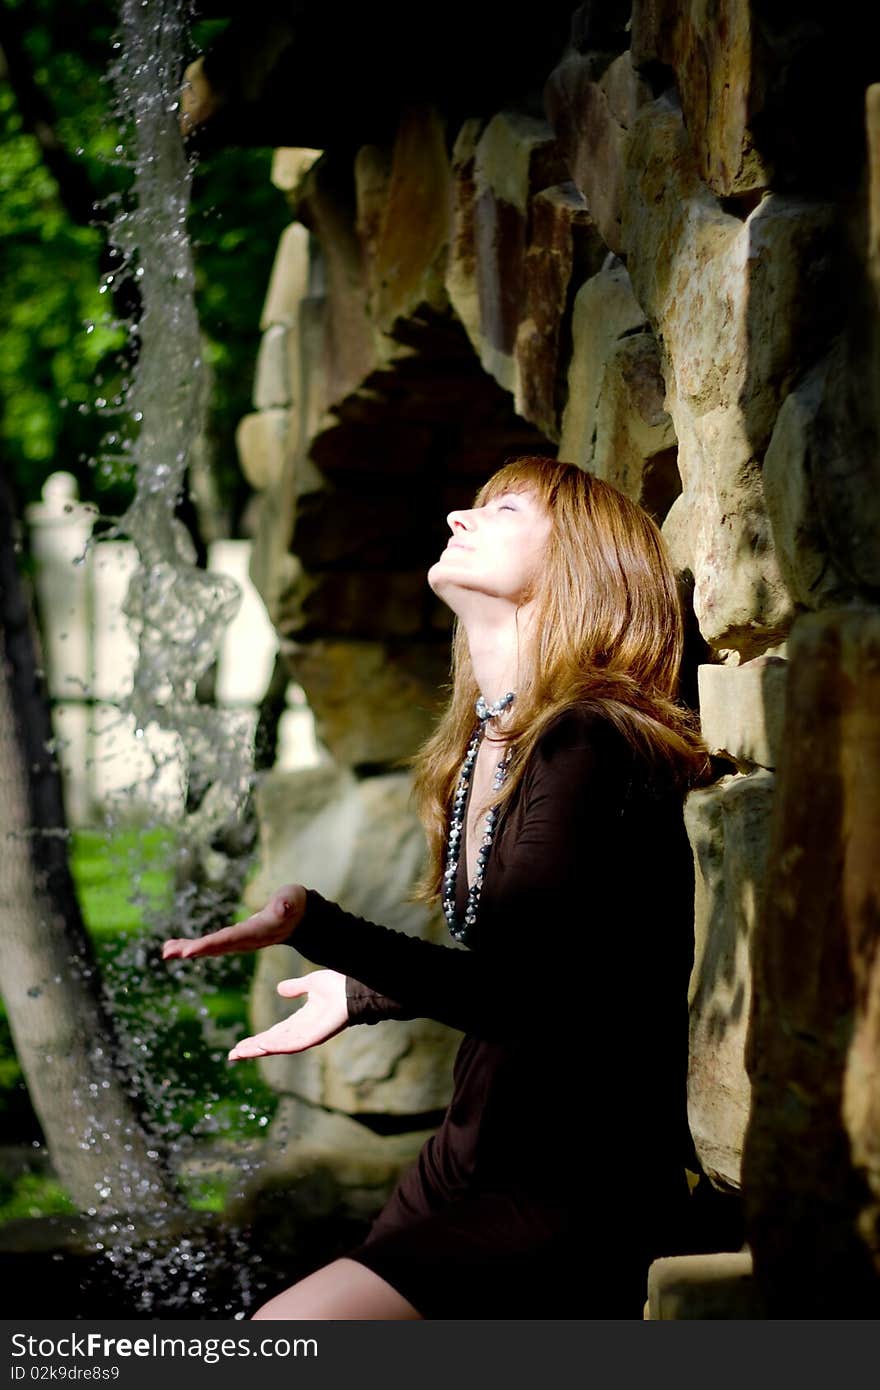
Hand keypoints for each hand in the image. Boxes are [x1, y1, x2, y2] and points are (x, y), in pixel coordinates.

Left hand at [161, 883, 306, 961]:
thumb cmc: (294, 904)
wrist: (298, 918)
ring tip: (164, 952)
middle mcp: (244, 942)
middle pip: (214, 948)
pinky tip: (174, 947)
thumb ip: (286, 904)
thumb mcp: (292, 900)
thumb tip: (283, 906)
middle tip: (167, 954)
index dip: (207, 945)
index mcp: (255, 932)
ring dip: (186, 950)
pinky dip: (191, 946)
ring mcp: (238, 942)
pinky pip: (209, 944)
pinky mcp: (233, 939)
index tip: (188, 952)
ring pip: (209, 948)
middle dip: (191, 950)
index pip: (228, 940)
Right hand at [227, 969, 348, 1060]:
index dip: (256, 1040)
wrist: (354, 987)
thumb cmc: (338, 985)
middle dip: (252, 1049)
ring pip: (279, 1046)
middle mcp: (302, 1031)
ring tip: (241, 1053)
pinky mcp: (316, 1036)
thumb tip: (279, 989)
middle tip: (232, 1055)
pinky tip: (264, 1046)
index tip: (238, 1046)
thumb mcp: (310, 984)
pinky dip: (278, 1046)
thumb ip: (295, 988)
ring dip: (260, 1049)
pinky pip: (294, 1044)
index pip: (272, 1034)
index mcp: (299, 1021)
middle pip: (271, 1043)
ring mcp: (308, 1035)